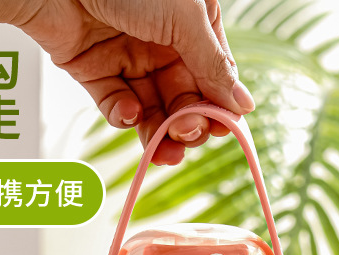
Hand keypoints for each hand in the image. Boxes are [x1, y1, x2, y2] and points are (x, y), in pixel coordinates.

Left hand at [14, 0, 254, 164]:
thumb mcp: (184, 18)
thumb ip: (213, 63)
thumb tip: (243, 104)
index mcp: (191, 22)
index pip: (213, 74)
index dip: (218, 104)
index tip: (224, 129)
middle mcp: (162, 41)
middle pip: (184, 97)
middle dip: (189, 122)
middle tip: (188, 134)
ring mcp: (129, 56)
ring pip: (152, 108)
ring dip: (160, 133)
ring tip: (165, 152)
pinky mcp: (95, 70)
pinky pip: (116, 103)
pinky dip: (124, 115)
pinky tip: (129, 113)